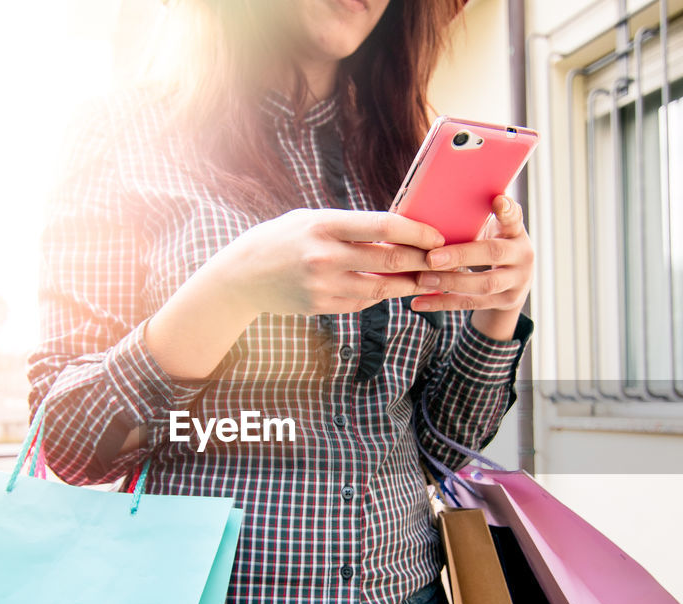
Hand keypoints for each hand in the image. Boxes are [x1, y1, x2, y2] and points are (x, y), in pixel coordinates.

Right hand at [207, 208, 445, 317]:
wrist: (241, 275)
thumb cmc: (281, 239)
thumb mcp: (311, 219)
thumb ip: (349, 224)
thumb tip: (396, 228)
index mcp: (325, 225)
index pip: (384, 226)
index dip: (418, 232)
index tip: (438, 236)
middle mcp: (325, 256)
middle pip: (390, 259)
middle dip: (422, 260)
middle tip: (442, 260)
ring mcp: (323, 285)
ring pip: (382, 288)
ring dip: (408, 284)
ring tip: (425, 277)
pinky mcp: (322, 306)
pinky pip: (362, 302)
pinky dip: (380, 295)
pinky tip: (391, 288)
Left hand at [409, 195, 533, 340]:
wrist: (515, 282)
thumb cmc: (493, 245)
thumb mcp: (493, 230)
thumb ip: (477, 219)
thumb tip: (440, 200)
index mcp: (516, 232)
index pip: (514, 218)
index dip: (507, 210)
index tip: (497, 201)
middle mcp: (522, 256)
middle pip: (493, 254)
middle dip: (461, 255)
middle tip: (431, 258)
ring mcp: (516, 282)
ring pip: (483, 285)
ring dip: (450, 282)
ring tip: (422, 279)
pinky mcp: (504, 302)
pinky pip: (470, 304)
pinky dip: (442, 303)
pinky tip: (419, 302)